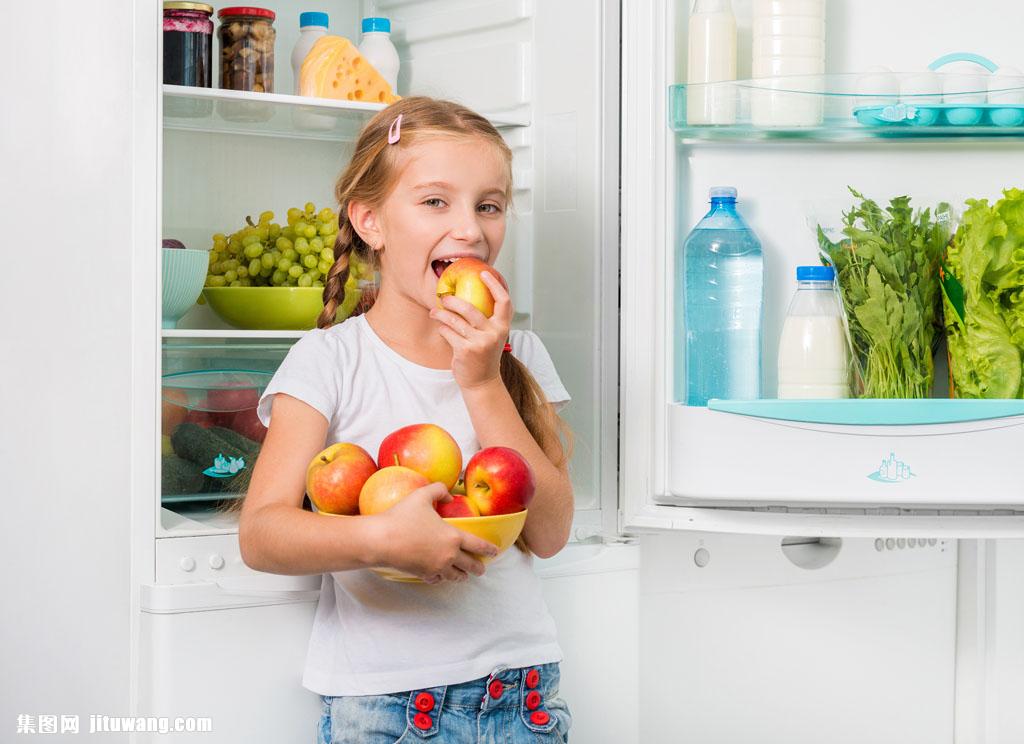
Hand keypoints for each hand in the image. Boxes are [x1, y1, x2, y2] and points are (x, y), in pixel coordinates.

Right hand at [370, 482, 498, 582]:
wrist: (381, 540)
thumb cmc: (402, 516)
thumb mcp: (422, 495)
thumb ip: (439, 490)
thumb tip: (449, 495)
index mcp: (453, 537)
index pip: (478, 545)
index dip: (489, 549)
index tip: (495, 552)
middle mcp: (449, 555)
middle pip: (470, 565)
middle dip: (478, 567)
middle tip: (481, 568)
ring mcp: (436, 567)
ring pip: (456, 576)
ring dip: (462, 575)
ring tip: (464, 575)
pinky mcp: (423, 574)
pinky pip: (438, 579)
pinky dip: (442, 577)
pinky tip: (440, 575)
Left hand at [430, 271, 511, 390]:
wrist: (482, 382)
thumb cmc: (484, 355)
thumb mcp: (492, 336)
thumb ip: (487, 319)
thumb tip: (471, 294)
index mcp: (503, 327)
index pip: (504, 301)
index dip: (494, 284)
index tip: (483, 273)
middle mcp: (494, 333)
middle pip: (471, 308)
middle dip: (453, 300)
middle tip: (443, 297)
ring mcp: (480, 342)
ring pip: (455, 320)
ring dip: (441, 314)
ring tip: (434, 312)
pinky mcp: (465, 351)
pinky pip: (448, 333)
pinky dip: (442, 329)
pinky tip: (440, 328)